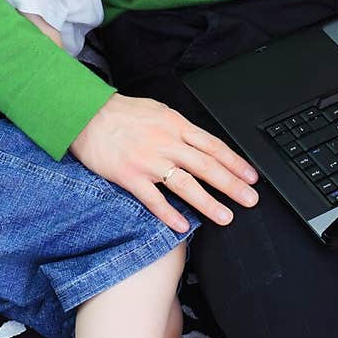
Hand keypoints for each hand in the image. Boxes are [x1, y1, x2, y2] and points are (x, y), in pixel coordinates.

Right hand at [69, 92, 259, 231]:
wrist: (86, 114)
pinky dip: (169, 214)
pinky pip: (153, 199)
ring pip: (185, 184)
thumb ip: (179, 127)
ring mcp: (149, 161)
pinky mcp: (130, 176)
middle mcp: (166, 143)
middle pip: (206, 166)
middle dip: (232, 184)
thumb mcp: (158, 110)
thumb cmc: (122, 113)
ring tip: (226, 216)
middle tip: (250, 199)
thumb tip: (200, 142)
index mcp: (176, 125)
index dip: (235, 162)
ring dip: (208, 203)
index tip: (251, 176)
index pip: (213, 146)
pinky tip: (182, 226)